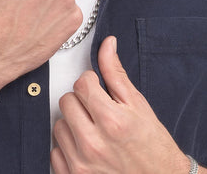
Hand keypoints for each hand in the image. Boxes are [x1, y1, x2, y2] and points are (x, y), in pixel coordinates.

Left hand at [51, 36, 189, 173]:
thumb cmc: (152, 146)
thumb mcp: (137, 105)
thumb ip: (115, 73)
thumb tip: (107, 44)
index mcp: (111, 121)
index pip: (81, 84)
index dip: (90, 83)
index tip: (98, 90)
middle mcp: (93, 144)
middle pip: (66, 102)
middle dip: (80, 102)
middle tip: (97, 111)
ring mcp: (81, 165)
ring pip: (58, 126)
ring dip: (72, 125)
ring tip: (93, 131)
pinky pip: (54, 153)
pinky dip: (67, 149)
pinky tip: (85, 149)